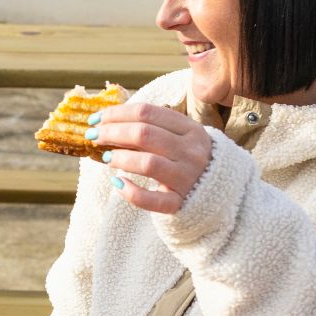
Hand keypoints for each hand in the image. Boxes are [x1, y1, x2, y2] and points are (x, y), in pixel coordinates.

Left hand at [88, 100, 213, 214]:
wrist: (222, 193)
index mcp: (190, 129)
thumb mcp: (181, 137)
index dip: (116, 113)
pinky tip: (117, 184)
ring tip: (105, 157)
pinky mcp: (180, 203)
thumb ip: (153, 127)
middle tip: (93, 136)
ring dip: (119, 158)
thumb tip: (107, 121)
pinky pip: (152, 200)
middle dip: (112, 132)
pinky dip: (131, 192)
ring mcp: (187, 178)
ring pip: (147, 163)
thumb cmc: (189, 159)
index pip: (147, 112)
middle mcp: (191, 152)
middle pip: (143, 134)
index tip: (97, 118)